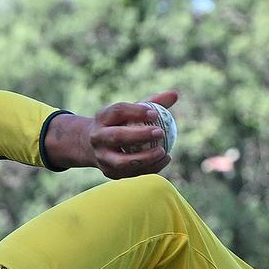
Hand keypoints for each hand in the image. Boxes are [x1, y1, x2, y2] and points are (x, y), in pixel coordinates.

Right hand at [44, 90, 179, 178]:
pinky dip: (150, 168)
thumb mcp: (130, 111)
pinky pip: (131, 173)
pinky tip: (165, 159)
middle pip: (117, 137)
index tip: (155, 113)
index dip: (136, 111)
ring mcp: (102, 158)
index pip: (117, 111)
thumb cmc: (120, 123)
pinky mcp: (110, 173)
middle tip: (160, 133)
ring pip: (122, 162)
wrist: (94, 145)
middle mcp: (98, 138)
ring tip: (163, 151)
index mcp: (102, 118)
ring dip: (145, 157)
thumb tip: (174, 94)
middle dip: (139, 136)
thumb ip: (152, 103)